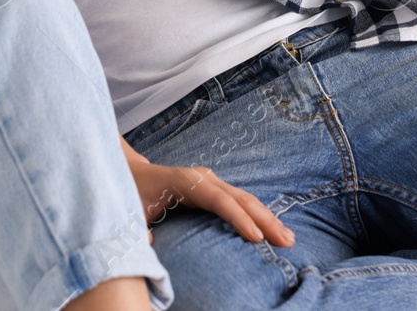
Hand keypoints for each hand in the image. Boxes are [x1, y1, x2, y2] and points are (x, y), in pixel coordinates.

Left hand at [125, 143, 294, 248]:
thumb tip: (147, 243)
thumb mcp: (128, 211)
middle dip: (265, 219)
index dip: (238, 218)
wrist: (132, 174)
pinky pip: (240, 202)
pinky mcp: (214, 190)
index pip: (218, 200)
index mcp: (185, 181)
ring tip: (288, 238)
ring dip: (268, 218)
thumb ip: (136, 229)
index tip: (256, 238)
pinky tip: (273, 229)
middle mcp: (203, 178)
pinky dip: (258, 216)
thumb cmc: (131, 192)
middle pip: (240, 198)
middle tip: (286, 241)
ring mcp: (211, 182)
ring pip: (245, 199)